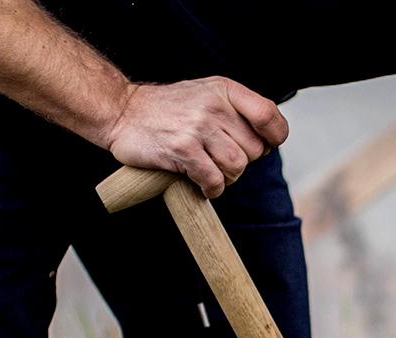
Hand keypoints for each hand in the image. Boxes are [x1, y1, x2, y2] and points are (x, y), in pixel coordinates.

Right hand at [105, 77, 288, 197]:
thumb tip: (269, 141)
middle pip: (254, 151)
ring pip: (237, 168)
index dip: (274, 137)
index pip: (269, 116)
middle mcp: (214, 105)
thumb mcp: (207, 96)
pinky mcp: (183, 148)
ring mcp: (198, 126)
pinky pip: (215, 181)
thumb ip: (238, 112)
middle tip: (218, 156)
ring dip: (225, 177)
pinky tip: (199, 181)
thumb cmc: (170, 110)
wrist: (121, 112)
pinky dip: (210, 189)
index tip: (263, 145)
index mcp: (224, 90)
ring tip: (207, 167)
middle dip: (241, 161)